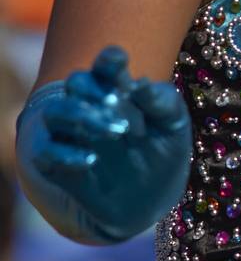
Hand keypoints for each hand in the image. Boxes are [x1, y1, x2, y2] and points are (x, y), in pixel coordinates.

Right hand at [16, 46, 192, 243]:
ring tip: (117, 133)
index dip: (108, 60)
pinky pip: (45, 152)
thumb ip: (164, 102)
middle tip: (122, 108)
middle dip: (96, 90)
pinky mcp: (55, 164)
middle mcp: (88, 106)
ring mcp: (69, 134)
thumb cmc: (162, 152)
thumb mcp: (174, 126)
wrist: (151, 201)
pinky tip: (92, 160)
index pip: (105, 65)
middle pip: (77, 81)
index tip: (118, 63)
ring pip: (56, 111)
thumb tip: (142, 84)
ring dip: (82, 116)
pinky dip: (66, 153)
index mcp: (117, 89)